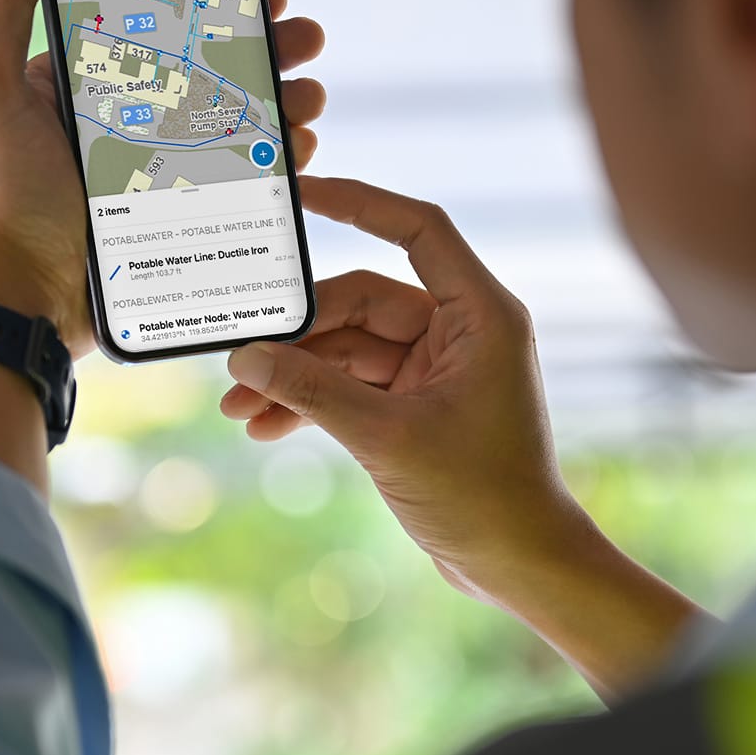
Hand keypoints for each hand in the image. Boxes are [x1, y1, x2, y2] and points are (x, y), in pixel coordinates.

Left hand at [0, 0, 328, 493]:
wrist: (19, 295)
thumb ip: (8, 8)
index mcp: (84, 84)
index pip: (162, 27)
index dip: (216, 3)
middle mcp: (123, 122)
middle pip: (211, 71)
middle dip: (266, 51)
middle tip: (307, 41)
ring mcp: (155, 171)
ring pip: (233, 124)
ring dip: (281, 103)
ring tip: (310, 97)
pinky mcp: (178, 216)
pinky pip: (237, 181)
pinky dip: (274, 161)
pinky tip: (297, 150)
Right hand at [218, 178, 703, 697]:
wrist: (518, 564)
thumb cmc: (482, 496)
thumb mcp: (387, 438)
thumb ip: (314, 393)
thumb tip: (248, 358)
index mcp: (480, 314)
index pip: (416, 229)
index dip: (359, 201)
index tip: (304, 190)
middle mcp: (461, 331)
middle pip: (363, 300)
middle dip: (299, 333)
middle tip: (238, 356)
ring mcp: (437, 369)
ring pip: (349, 348)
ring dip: (295, 374)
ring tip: (237, 404)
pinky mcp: (416, 406)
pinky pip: (352, 386)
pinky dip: (312, 403)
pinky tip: (263, 427)